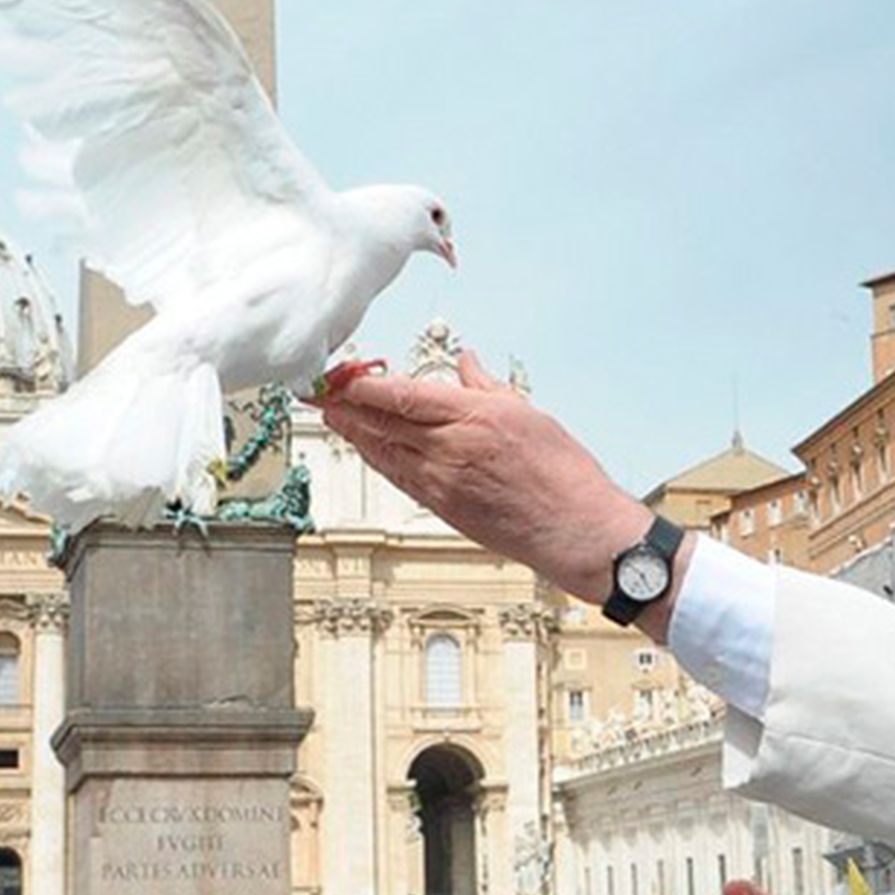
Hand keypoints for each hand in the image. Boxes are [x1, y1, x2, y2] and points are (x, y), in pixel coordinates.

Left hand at [318, 353, 654, 609]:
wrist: (577, 531)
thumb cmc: (564, 475)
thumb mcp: (528, 413)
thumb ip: (486, 386)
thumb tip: (466, 362)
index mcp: (472, 418)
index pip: (399, 395)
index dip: (359, 384)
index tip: (337, 372)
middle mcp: (449, 450)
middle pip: (379, 423)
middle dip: (342, 405)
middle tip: (317, 390)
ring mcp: (441, 483)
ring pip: (381, 452)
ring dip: (351, 432)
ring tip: (330, 414)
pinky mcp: (442, 508)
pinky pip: (397, 477)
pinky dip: (376, 458)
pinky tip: (365, 448)